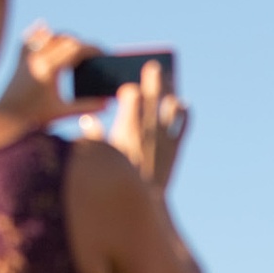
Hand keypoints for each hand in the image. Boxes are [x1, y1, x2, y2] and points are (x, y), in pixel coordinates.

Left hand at [0, 23, 105, 126]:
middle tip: (94, 54)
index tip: (104, 53)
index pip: (76, 49)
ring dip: (63, 37)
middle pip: (65, 39)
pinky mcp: (19, 61)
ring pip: (48, 36)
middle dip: (82, 44)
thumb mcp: (63, 113)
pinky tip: (45, 28)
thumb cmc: (34, 118)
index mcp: (49, 69)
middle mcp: (36, 58)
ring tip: (75, 47)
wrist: (6, 119)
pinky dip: (38, 33)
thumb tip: (107, 103)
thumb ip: (86, 107)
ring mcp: (26, 58)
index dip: (92, 49)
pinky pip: (28, 39)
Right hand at [80, 56, 188, 190]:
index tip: (129, 90)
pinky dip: (185, 114)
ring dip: (171, 92)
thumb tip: (88, 120)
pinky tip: (184, 106)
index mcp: (127, 127)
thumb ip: (94, 136)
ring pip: (172, 107)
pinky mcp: (175, 150)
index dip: (130, 90)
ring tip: (171, 81)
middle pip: (154, 95)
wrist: (143, 205)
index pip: (132, 94)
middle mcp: (149, 129)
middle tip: (156, 67)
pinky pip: (184, 127)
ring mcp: (164, 139)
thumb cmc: (117, 181)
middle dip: (155, 78)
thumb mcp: (102, 156)